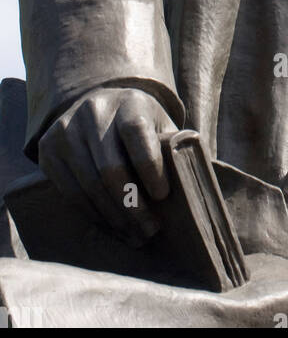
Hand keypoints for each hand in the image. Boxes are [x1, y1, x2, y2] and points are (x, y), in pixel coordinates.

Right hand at [38, 86, 177, 246]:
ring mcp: (67, 130)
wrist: (100, 104)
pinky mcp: (48, 149)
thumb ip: (172, 147)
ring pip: (89, 185)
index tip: (163, 195)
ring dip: (114, 217)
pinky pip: (70, 192)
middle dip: (133, 205)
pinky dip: (94, 214)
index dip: (150, 167)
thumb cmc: (140, 123)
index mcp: (129, 102)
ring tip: (135, 235)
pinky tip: (112, 226)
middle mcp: (94, 112)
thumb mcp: (159, 124)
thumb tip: (191, 181)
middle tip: (150, 229)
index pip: (136, 133)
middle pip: (110, 167)